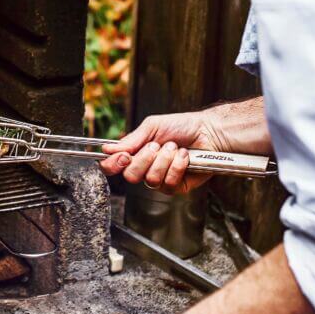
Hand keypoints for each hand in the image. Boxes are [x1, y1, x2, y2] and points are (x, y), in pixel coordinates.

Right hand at [100, 110, 222, 195]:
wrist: (206, 132)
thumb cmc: (181, 126)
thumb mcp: (152, 127)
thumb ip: (131, 140)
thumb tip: (108, 149)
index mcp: (136, 153)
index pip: (113, 166)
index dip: (113, 164)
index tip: (124, 156)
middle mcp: (145, 168)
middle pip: (130, 176)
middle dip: (145, 158)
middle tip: (156, 146)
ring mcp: (160, 179)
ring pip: (151, 179)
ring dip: (164, 160)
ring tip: (174, 148)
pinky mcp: (176, 186)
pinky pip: (169, 183)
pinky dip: (177, 166)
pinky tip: (184, 156)